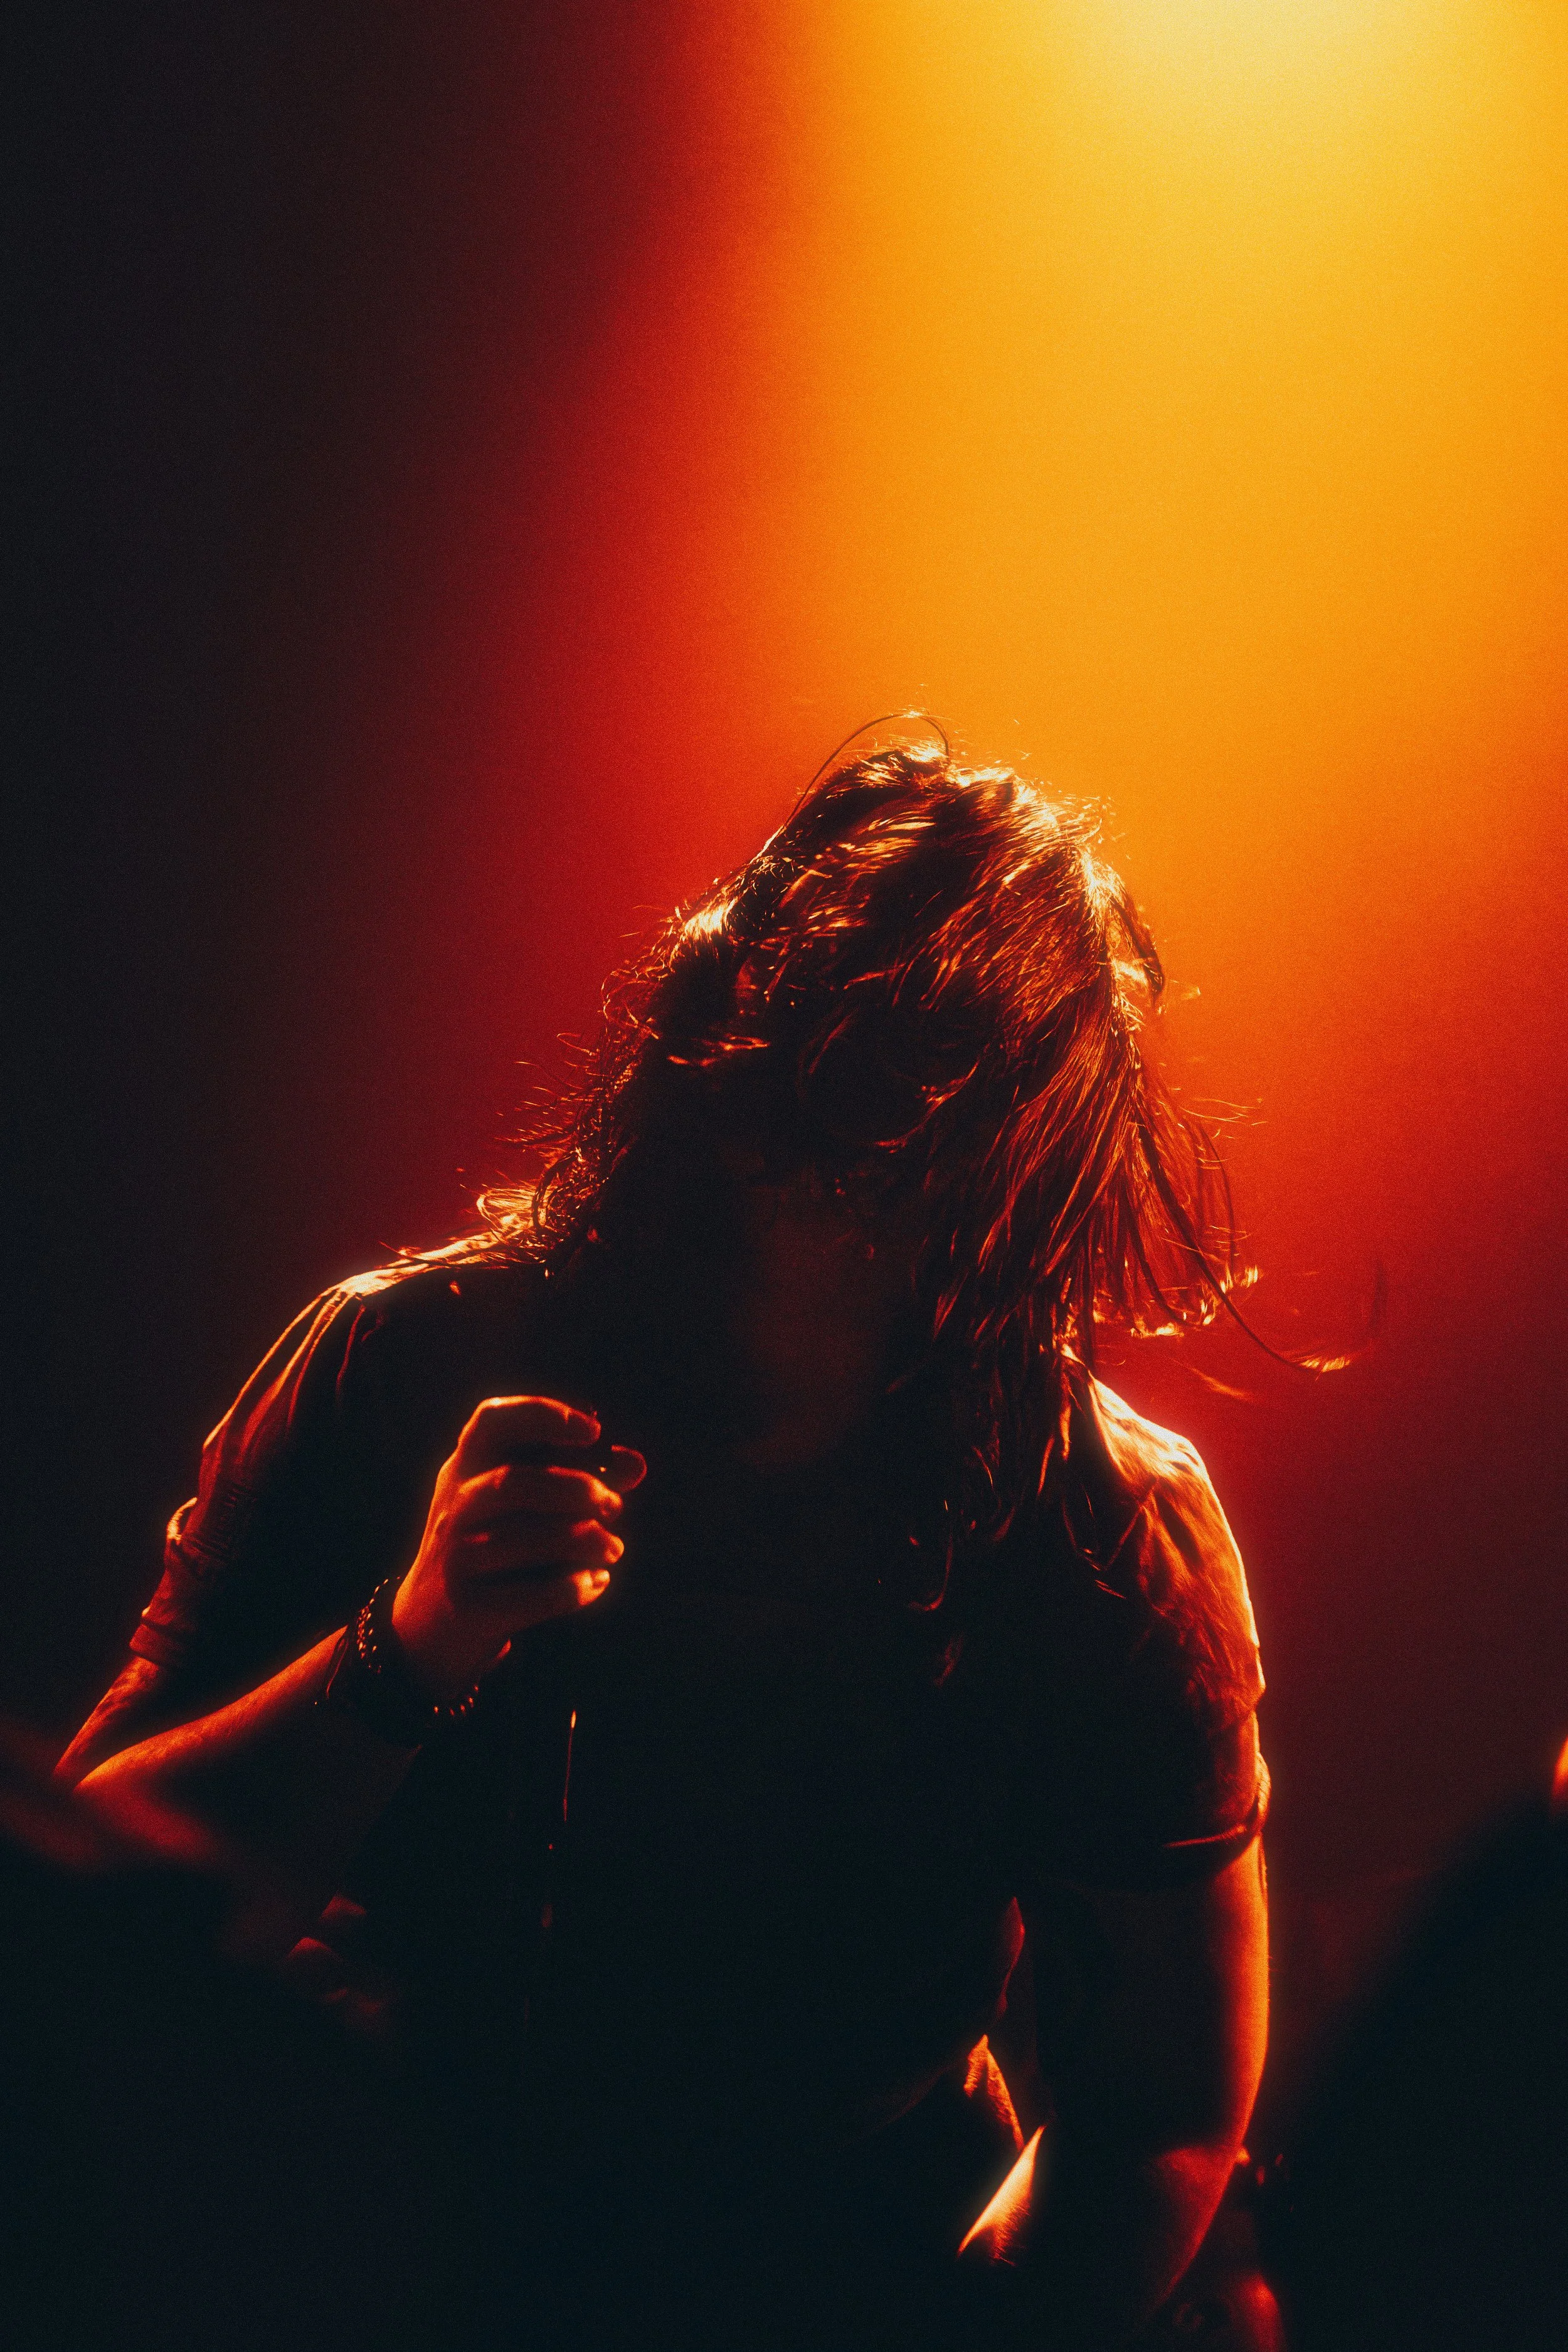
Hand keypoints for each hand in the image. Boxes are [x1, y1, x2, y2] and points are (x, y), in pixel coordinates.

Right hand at [391, 1398, 644, 1698]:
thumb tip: (636, 1464)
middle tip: (615, 1505)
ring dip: (585, 1541)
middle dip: (576, 1489)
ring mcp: (456, 1558)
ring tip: (613, 1548)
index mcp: (465, 1467)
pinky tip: (596, 1582)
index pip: (490, 1420)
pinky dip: (575, 1589)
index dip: (542, 1414)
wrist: (429, 1626)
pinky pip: (533, 1596)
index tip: (593, 1430)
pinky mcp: (470, 1608)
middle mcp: (454, 1507)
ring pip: (525, 1541)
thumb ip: (580, 1480)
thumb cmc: (491, 1547)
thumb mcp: (520, 1508)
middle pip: (514, 1483)